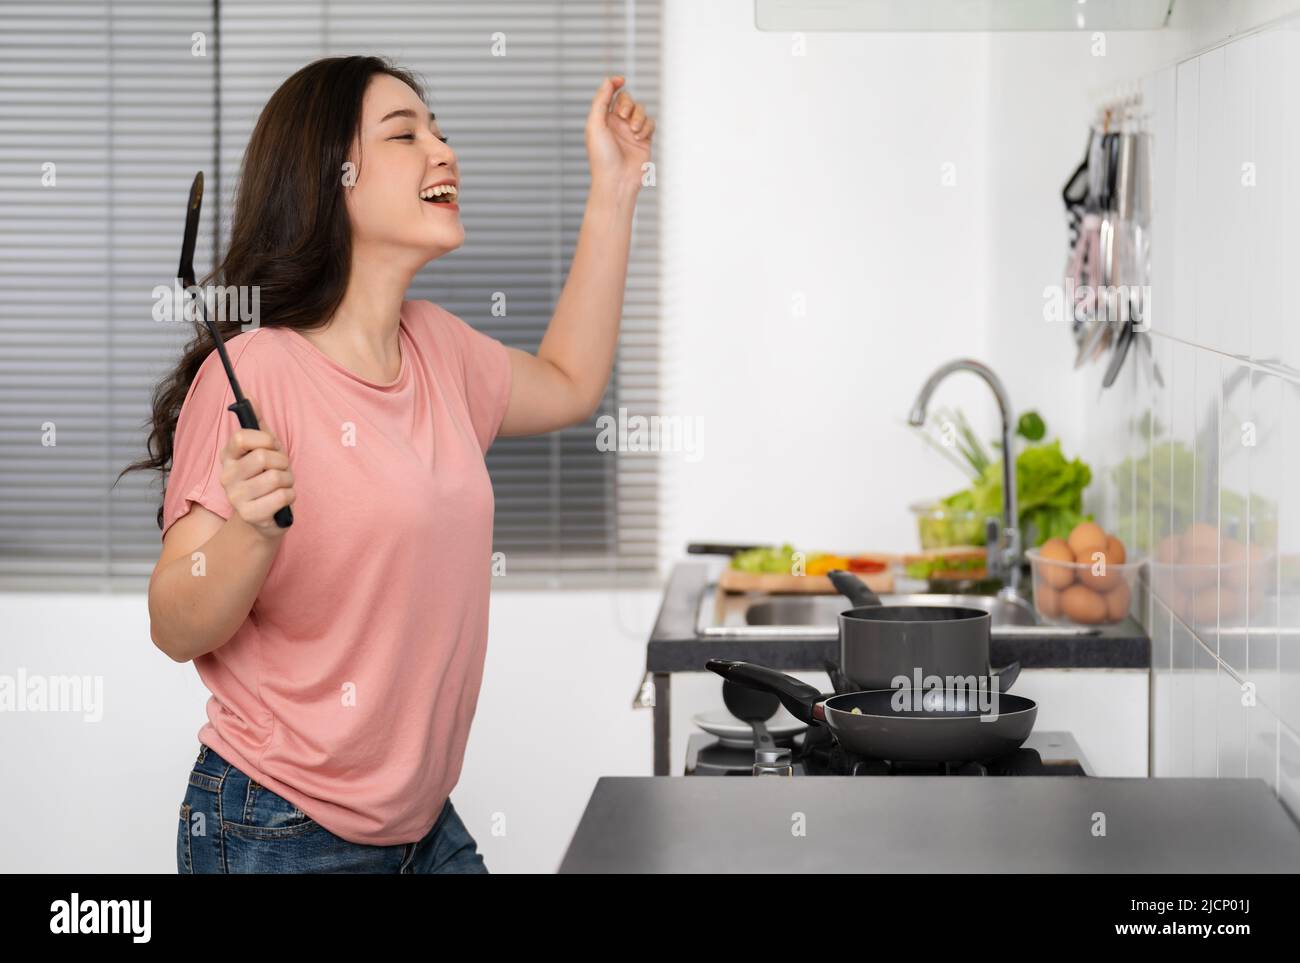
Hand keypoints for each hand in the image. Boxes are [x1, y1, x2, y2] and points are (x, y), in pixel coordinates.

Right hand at [218, 398, 294, 538]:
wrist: (265, 516)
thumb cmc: (265, 477)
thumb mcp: (262, 447)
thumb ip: (256, 422)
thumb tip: (248, 393)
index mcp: (228, 456)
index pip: (241, 437)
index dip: (265, 439)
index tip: (271, 446)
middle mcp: (227, 476)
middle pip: (264, 457)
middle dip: (283, 462)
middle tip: (281, 469)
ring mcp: (236, 497)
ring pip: (276, 477)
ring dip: (288, 480)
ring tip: (282, 484)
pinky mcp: (250, 515)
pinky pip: (282, 497)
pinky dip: (290, 496)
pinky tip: (283, 499)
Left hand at [585, 75, 654, 193]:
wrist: (617, 180)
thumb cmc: (602, 156)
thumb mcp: (595, 125)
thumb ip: (601, 101)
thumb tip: (609, 81)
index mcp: (602, 119)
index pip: (610, 94)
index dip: (614, 84)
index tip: (621, 80)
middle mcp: (617, 123)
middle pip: (627, 99)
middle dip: (627, 104)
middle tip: (623, 116)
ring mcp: (631, 131)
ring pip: (641, 110)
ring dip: (638, 117)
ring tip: (633, 132)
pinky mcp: (645, 139)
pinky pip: (650, 123)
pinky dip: (646, 128)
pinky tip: (639, 138)